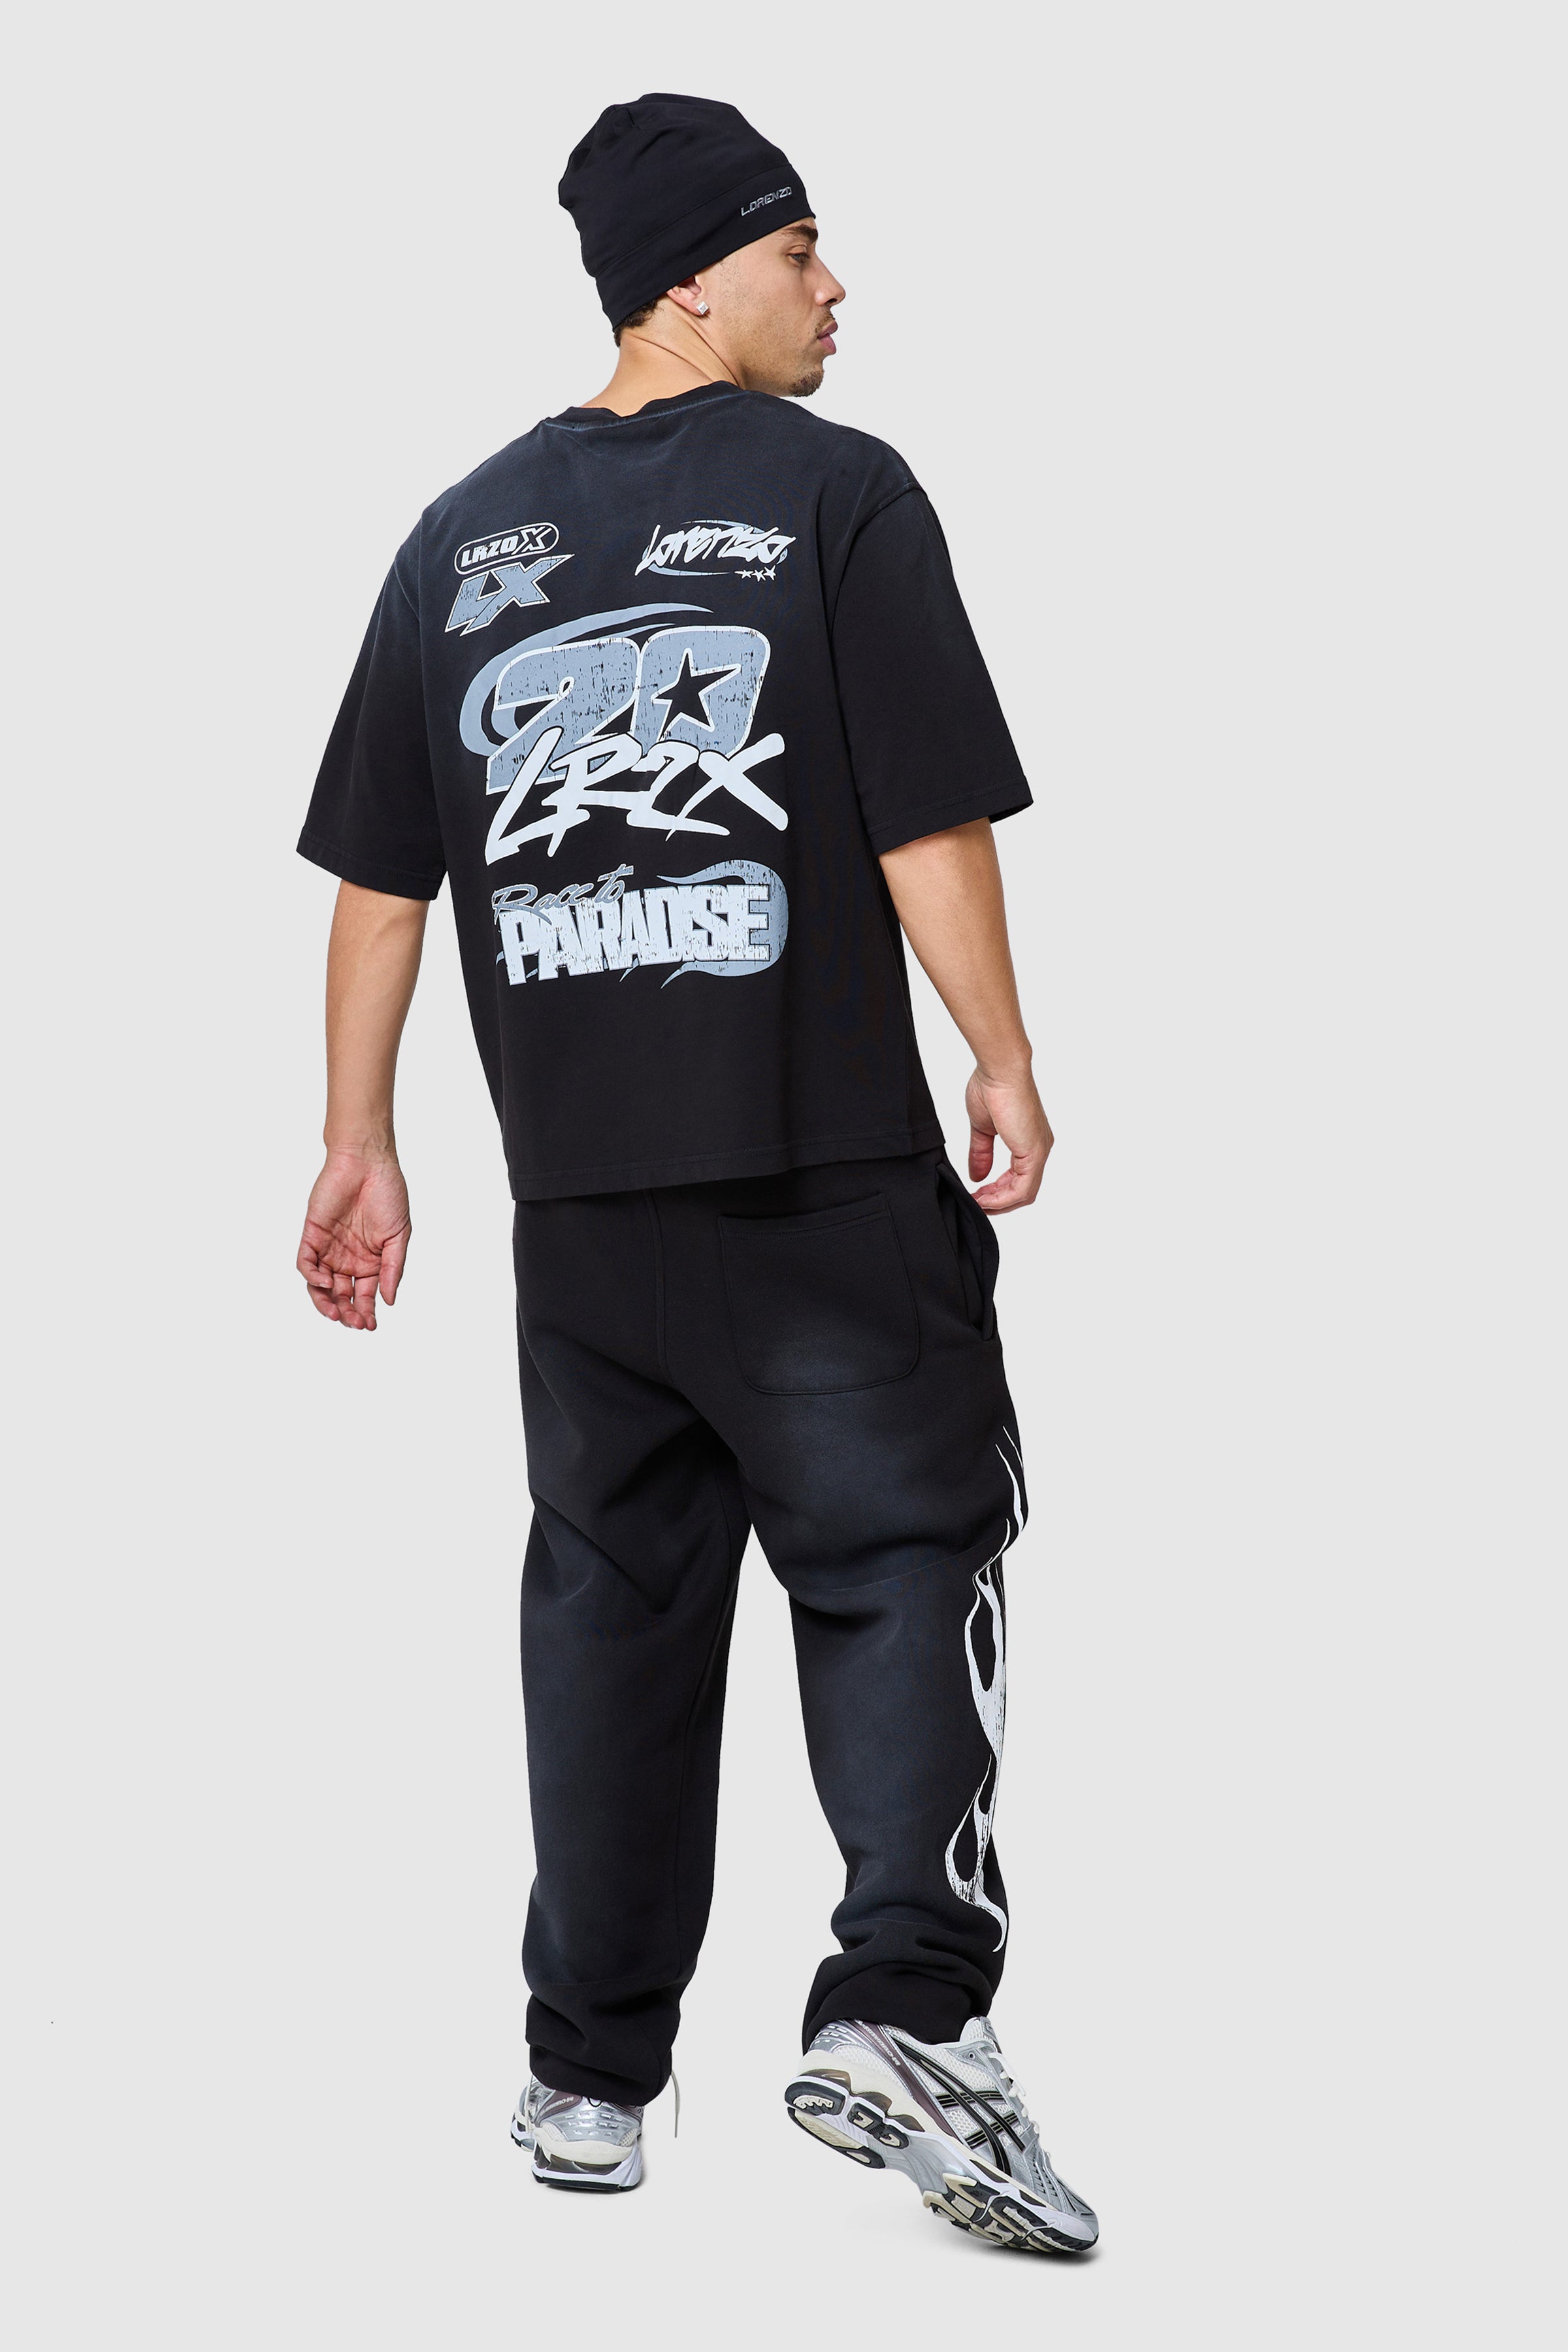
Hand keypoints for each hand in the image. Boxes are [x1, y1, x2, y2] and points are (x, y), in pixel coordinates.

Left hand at [296, 1151, 410, 1329]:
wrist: (367, 1162)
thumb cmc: (388, 1193)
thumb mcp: (399, 1236)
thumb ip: (393, 1268)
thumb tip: (389, 1300)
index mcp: (370, 1261)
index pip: (364, 1295)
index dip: (366, 1313)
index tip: (370, 1325)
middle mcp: (347, 1258)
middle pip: (341, 1296)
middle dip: (347, 1313)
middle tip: (354, 1322)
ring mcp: (328, 1248)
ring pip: (320, 1286)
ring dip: (325, 1302)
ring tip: (336, 1312)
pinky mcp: (312, 1235)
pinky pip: (306, 1263)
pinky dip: (312, 1277)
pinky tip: (325, 1283)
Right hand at [967, 1067, 1053, 1213]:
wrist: (999, 1071)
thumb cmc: (992, 1088)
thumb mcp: (983, 1129)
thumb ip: (982, 1153)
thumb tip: (977, 1176)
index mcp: (1029, 1141)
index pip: (1018, 1178)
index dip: (997, 1192)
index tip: (977, 1195)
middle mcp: (1039, 1147)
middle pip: (1022, 1190)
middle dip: (998, 1201)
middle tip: (976, 1204)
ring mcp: (1039, 1151)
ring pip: (1023, 1193)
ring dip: (999, 1203)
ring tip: (977, 1204)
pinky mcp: (1034, 1153)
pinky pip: (1022, 1188)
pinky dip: (1003, 1198)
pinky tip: (985, 1199)